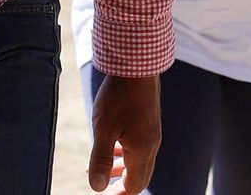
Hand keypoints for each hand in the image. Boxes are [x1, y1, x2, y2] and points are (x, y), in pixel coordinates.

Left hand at [89, 73, 159, 192]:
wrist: (137, 67)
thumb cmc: (119, 97)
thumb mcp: (104, 129)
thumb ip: (101, 159)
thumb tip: (97, 188)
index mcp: (142, 150)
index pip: (135, 185)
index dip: (119, 194)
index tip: (104, 194)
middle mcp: (151, 144)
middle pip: (140, 176)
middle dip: (122, 185)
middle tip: (104, 187)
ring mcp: (152, 132)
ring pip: (140, 161)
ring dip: (122, 169)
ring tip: (103, 168)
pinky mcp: (149, 122)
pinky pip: (141, 147)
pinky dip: (126, 154)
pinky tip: (113, 145)